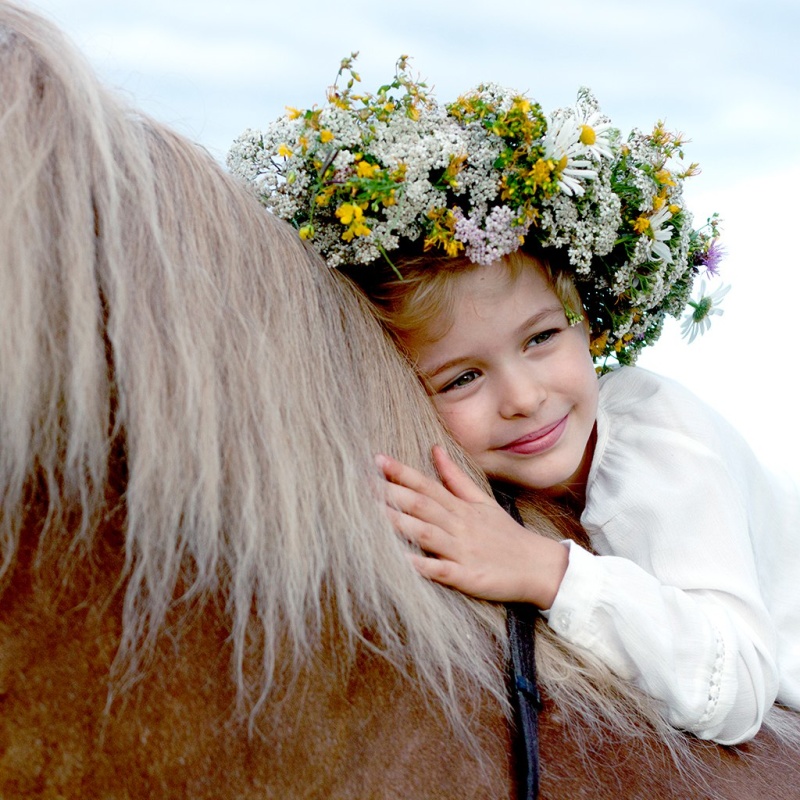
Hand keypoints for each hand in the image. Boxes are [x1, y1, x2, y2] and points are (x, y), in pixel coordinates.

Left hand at [376, 446, 567, 607]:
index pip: (426, 485)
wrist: (538, 567)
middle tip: (362, 484)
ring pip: (426, 533)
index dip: (401, 472)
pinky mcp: (468, 576)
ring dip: (399, 523)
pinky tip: (400, 561)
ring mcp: (463, 551)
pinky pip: (441, 570)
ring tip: (373, 516)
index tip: (377, 460)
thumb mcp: (482, 501)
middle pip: (421, 505)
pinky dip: (421, 565)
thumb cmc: (505, 535)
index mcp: (460, 508)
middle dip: (391, 494)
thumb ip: (455, 478)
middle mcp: (459, 525)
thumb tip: (435, 449)